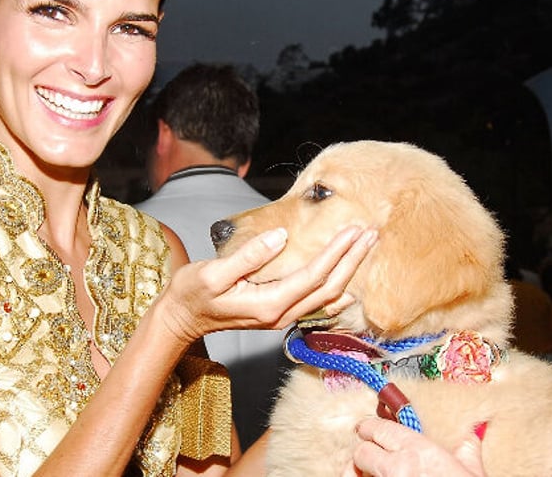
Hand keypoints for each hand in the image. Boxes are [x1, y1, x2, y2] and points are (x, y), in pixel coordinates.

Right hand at [159, 225, 375, 344]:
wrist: (180, 319)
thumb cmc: (192, 294)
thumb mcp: (213, 272)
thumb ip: (249, 256)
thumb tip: (280, 236)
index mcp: (268, 304)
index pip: (313, 276)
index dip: (336, 253)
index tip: (354, 231)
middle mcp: (280, 315)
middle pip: (329, 288)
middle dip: (352, 260)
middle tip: (371, 233)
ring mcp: (280, 317)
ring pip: (326, 296)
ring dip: (348, 271)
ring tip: (365, 248)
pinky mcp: (277, 313)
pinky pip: (316, 304)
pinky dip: (336, 290)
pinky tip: (348, 283)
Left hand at [345, 417, 486, 476]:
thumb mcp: (472, 472)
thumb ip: (465, 449)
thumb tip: (469, 433)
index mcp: (420, 450)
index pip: (377, 427)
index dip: (370, 428)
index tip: (368, 430)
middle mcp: (398, 466)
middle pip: (362, 451)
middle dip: (365, 452)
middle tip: (371, 455)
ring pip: (355, 473)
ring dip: (360, 472)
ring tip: (367, 473)